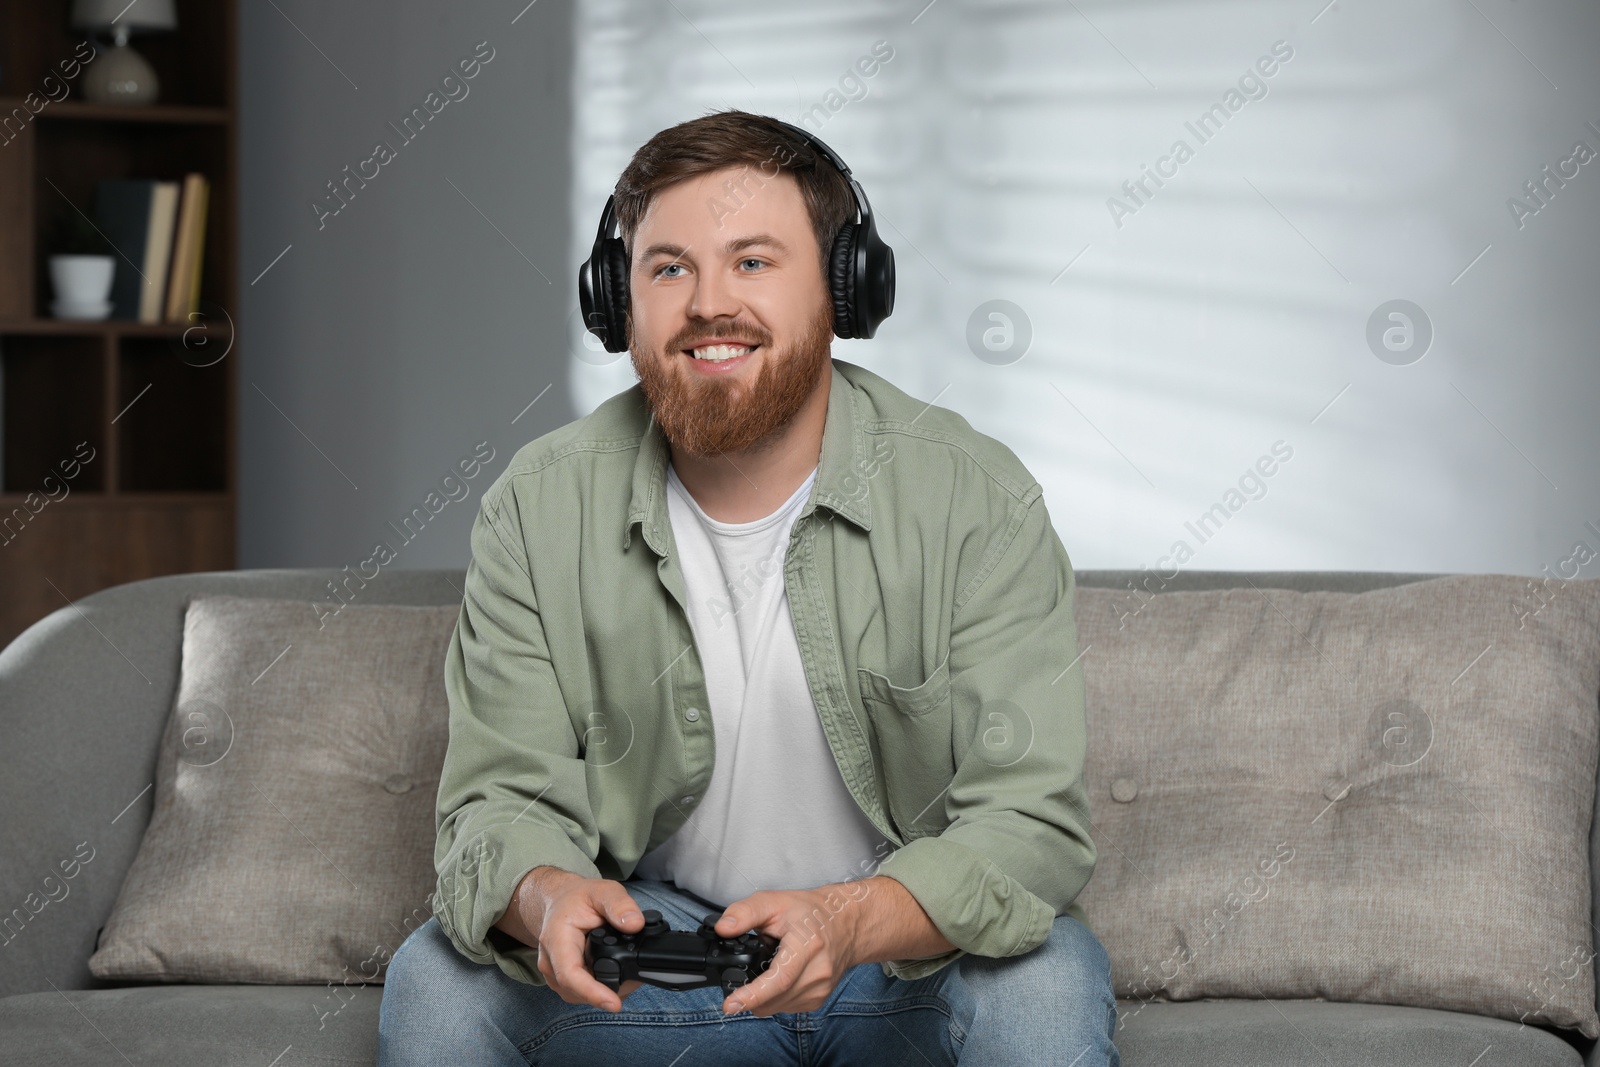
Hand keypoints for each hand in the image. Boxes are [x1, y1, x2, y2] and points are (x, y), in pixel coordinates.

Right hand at [504, 866, 646, 1011]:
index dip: (592, 992)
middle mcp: (550, 961)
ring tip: (630, 973)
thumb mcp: (603, 891)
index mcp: (556, 939)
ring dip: (606, 990)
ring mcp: (554, 974)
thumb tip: (636, 924)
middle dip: (610, 991)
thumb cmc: (579, 898)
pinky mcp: (562, 980)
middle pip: (578, 990)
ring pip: (581, 995)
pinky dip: (601, 988)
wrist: (560, 902)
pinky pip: (581, 992)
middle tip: (638, 978)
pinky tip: (618, 975)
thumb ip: (620, 905)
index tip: (614, 1003)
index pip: (570, 974)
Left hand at [711, 883, 872, 1016]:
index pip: (779, 979)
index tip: (730, 1004)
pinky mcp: (819, 999)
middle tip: (744, 970)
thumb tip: (723, 928)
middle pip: (773, 998)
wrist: (845, 922)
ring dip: (762, 996)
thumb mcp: (774, 902)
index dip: (752, 994)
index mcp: (807, 946)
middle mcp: (818, 972)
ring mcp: (820, 989)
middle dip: (749, 993)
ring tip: (769, 966)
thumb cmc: (810, 912)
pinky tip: (779, 976)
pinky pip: (786, 1007)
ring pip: (776, 1007)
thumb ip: (745, 913)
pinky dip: (775, 997)